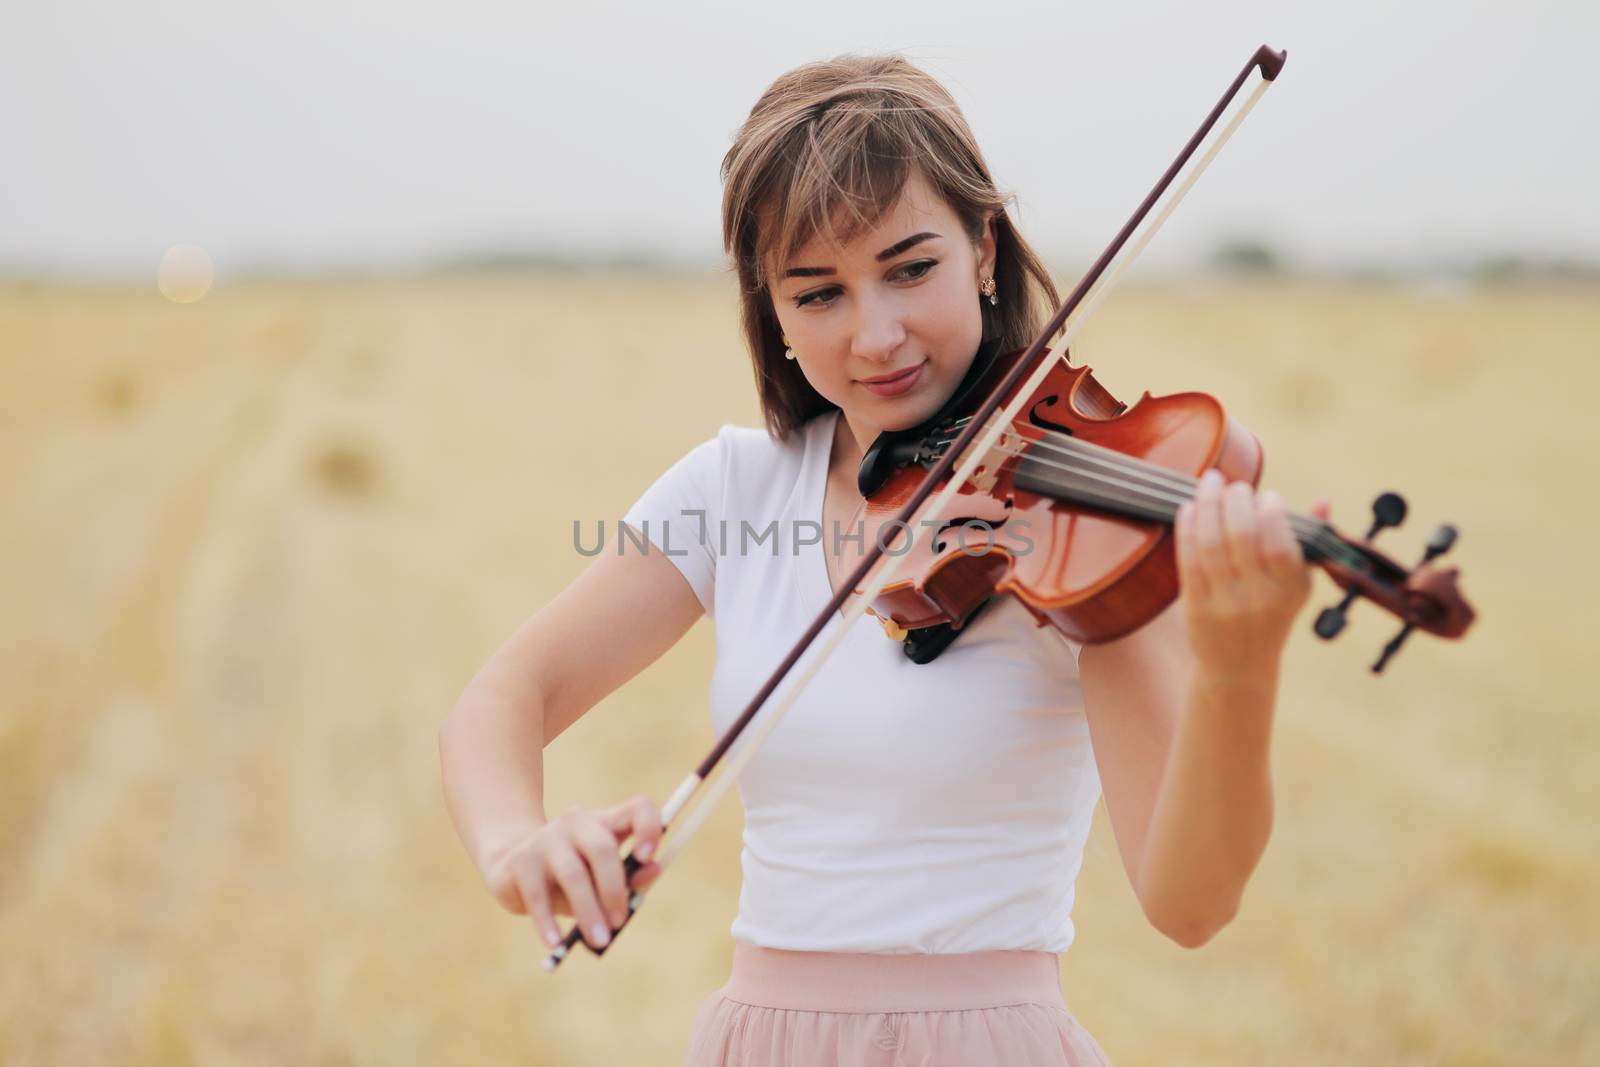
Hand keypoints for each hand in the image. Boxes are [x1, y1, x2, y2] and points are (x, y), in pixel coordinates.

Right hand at [480, 796, 662, 950]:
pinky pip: (537, 895)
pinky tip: (555, 942)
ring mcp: (545, 838)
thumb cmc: (572, 877)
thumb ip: (631, 877)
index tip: (649, 857)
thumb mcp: (603, 878)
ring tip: (599, 941)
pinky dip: (548, 921)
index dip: (648, 828)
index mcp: (606, 822)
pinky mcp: (519, 861)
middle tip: (620, 923)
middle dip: (614, 890)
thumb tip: (653, 871)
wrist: (512, 867)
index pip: (638, 809)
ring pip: (572, 874)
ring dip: (589, 911)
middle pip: (602, 848)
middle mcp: (576, 822)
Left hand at [1175, 469, 1330, 678]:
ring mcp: (1225, 602)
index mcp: (1290, 589)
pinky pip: (1188, 560)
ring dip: (1208, 505)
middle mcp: (1258, 597)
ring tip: (1210, 483)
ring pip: (1211, 543)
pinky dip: (1187, 528)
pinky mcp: (1195, 606)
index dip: (1272, 514)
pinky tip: (1188, 507)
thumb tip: (1323, 501)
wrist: (1239, 668)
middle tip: (1233, 484)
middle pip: (1242, 537)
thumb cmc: (1272, 614)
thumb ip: (1309, 543)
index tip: (1266, 495)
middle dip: (1235, 501)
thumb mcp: (1299, 585)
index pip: (1280, 545)